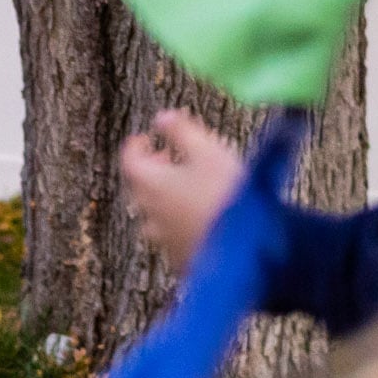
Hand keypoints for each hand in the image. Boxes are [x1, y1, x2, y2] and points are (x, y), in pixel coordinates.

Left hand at [120, 109, 244, 271]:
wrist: (248, 250)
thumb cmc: (227, 195)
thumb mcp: (208, 152)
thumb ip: (182, 131)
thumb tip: (162, 116)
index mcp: (152, 185)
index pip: (129, 162)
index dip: (134, 146)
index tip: (144, 137)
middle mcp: (150, 215)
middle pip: (139, 189)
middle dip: (150, 170)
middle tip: (167, 158)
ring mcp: (164, 242)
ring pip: (153, 216)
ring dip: (163, 198)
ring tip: (185, 189)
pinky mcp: (182, 261)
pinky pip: (171, 238)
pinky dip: (177, 223)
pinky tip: (200, 219)